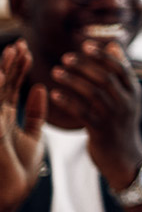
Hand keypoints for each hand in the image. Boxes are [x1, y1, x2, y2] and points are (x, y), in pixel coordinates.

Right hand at [0, 42, 45, 211]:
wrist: (12, 194)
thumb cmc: (20, 169)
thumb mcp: (33, 136)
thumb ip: (36, 113)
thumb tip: (40, 87)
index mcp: (4, 117)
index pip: (10, 86)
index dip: (18, 68)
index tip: (27, 49)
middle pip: (2, 84)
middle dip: (11, 63)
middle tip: (21, 43)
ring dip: (4, 71)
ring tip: (16, 51)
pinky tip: (3, 74)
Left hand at [48, 41, 141, 190]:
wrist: (125, 158)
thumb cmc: (122, 124)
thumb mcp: (128, 97)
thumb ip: (120, 72)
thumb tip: (112, 44)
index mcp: (134, 92)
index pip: (120, 68)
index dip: (103, 55)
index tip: (85, 45)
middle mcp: (126, 102)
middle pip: (105, 78)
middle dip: (84, 66)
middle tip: (65, 58)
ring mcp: (114, 117)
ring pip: (93, 93)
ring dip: (73, 81)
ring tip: (56, 72)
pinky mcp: (100, 131)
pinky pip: (82, 112)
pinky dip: (68, 102)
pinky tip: (55, 94)